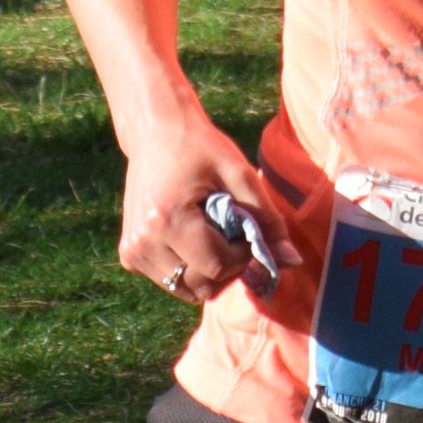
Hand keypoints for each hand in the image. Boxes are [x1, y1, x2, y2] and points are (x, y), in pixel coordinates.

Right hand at [118, 111, 278, 301]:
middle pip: (201, 285)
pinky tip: (192, 237)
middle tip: (232, 234)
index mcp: (167, 220)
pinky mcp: (130, 256)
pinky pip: (171, 282)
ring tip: (211, 234)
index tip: (247, 227)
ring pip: (186, 290)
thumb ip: (267, 219)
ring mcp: (133, 252)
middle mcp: (144, 243)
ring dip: (208, 271)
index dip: (243, 255)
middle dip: (227, 267)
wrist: (154, 132)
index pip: (217, 265)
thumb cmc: (200, 148)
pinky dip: (189, 268)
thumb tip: (292, 261)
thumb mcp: (239, 174)